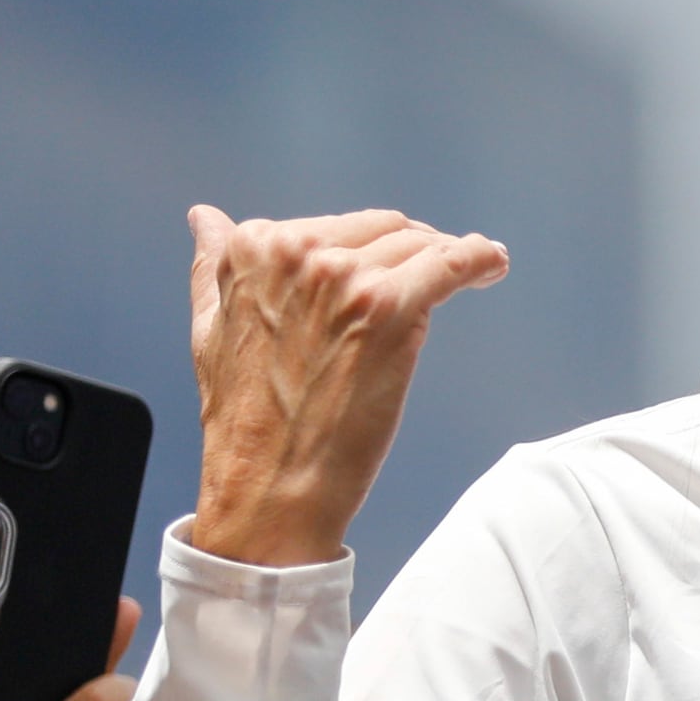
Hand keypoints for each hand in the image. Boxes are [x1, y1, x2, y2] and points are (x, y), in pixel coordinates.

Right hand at [182, 206, 510, 568]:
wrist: (268, 484)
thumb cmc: (245, 418)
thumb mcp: (210, 328)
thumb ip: (215, 267)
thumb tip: (206, 216)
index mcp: (252, 249)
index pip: (336, 226)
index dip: (372, 248)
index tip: (398, 262)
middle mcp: (296, 252)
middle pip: (385, 230)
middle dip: (414, 250)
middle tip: (438, 275)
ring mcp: (343, 278)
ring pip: (420, 246)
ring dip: (451, 258)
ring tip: (477, 270)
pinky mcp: (388, 308)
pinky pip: (452, 263)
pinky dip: (480, 258)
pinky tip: (493, 263)